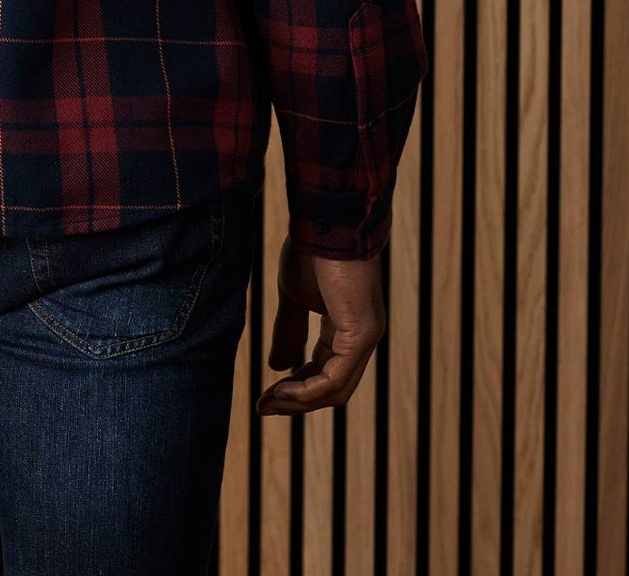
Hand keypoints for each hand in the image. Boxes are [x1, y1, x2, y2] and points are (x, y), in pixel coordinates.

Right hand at [255, 234, 386, 416]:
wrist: (325, 222)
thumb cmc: (311, 251)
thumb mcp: (293, 297)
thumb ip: (288, 331)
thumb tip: (277, 366)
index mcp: (346, 328)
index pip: (324, 372)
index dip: (295, 388)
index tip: (265, 396)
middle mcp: (360, 337)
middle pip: (331, 388)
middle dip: (295, 402)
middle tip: (263, 408)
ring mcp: (364, 337)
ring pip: (335, 390)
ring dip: (299, 401)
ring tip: (268, 402)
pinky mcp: (361, 334)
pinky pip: (336, 378)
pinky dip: (308, 390)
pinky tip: (283, 389)